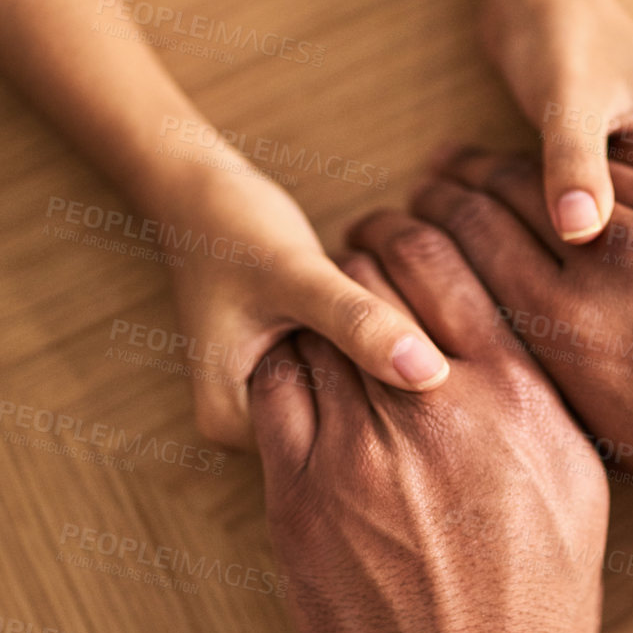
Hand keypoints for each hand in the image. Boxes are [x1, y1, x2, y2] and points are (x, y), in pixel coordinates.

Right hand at [159, 163, 450, 448]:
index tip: (392, 339)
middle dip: (375, 376)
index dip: (380, 392)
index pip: (334, 439)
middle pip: (340, 424)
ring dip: (370, 357)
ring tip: (378, 311)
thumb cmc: (237, 226)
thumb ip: (358, 322)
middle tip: (391, 319)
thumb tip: (431, 375)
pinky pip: (341, 373)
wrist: (202, 192)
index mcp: (233, 424)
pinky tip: (366, 310)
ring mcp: (266, 403)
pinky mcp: (287, 376)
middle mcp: (247, 428)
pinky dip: (360, 344)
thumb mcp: (298, 274)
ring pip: (346, 397)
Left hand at [248, 210, 609, 632]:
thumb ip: (539, 397)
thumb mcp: (578, 485)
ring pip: (314, 328)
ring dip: (315, 307)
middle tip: (354, 253)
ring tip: (320, 308)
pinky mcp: (298, 493)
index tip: (404, 235)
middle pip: (371, 280)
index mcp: (512, 396)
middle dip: (360, 254)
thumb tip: (510, 340)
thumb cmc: (540, 605)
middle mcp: (434, 407)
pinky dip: (282, 365)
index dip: (415, 232)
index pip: (445, 263)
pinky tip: (296, 370)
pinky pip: (272, 392)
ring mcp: (357, 449)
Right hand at [408, 132, 632, 529]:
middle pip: (503, 193)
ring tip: (506, 160)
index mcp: (573, 335)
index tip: (413, 209)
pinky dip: (618, 152)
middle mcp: (616, 267)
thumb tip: (485, 335)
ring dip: (530, 160)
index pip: (469, 244)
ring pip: (578, 165)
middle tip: (436, 170)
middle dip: (456, 179)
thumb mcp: (619, 434)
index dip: (430, 220)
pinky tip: (597, 154)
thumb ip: (547, 372)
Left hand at [480, 0, 632, 244]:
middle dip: (608, 248)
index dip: (631, 257)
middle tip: (549, 244)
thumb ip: (575, 163)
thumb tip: (580, 229)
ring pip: (632, 228)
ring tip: (544, 230)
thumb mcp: (566, 100)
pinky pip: (613, 210)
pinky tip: (546, 212)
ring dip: (592, 234)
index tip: (577, 268)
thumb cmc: (556, 31)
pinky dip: (581, 216)